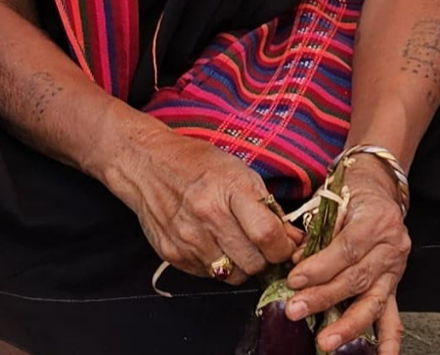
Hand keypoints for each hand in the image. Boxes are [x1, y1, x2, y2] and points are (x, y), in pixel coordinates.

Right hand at [104, 123, 298, 285]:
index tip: (285, 245)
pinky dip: (218, 265)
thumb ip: (266, 207)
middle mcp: (206, 216)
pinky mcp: (173, 255)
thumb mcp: (238, 171)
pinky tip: (213, 243)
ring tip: (236, 243)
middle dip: (265, 259)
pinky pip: (209, 275)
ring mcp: (187, 239)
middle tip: (261, 246)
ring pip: (233, 275)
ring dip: (241, 264)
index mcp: (228, 189)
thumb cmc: (197, 163)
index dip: (284, 247)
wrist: (147, 165)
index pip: (267, 234)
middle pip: (253, 262)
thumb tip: (292, 240)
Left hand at [286, 163, 408, 350]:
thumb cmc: (352, 192)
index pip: (346, 249)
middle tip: (296, 310)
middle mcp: (391, 247)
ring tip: (326, 341)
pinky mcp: (394, 285)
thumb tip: (296, 261)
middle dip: (324, 298)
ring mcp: (395, 270)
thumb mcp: (332, 199)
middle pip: (356, 279)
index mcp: (375, 220)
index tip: (294, 280)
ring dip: (348, 325)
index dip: (320, 267)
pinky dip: (389, 341)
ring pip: (373, 302)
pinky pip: (393, 316)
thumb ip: (317, 231)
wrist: (380, 188)